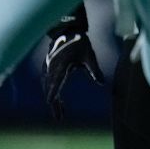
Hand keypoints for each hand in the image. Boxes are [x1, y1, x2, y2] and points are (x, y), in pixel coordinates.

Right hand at [42, 3, 104, 120]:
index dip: (53, 97)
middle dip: (54, 104)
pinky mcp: (48, 68)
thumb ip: (94, 70)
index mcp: (60, 66)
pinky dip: (52, 92)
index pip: (55, 85)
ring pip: (48, 88)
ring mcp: (48, 68)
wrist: (67, 30)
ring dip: (53, 100)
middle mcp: (51, 68)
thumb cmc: (80, 42)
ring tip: (59, 113)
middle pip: (49, 90)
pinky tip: (57, 101)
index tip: (52, 107)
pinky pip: (48, 83)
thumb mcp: (89, 56)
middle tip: (59, 118)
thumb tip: (101, 83)